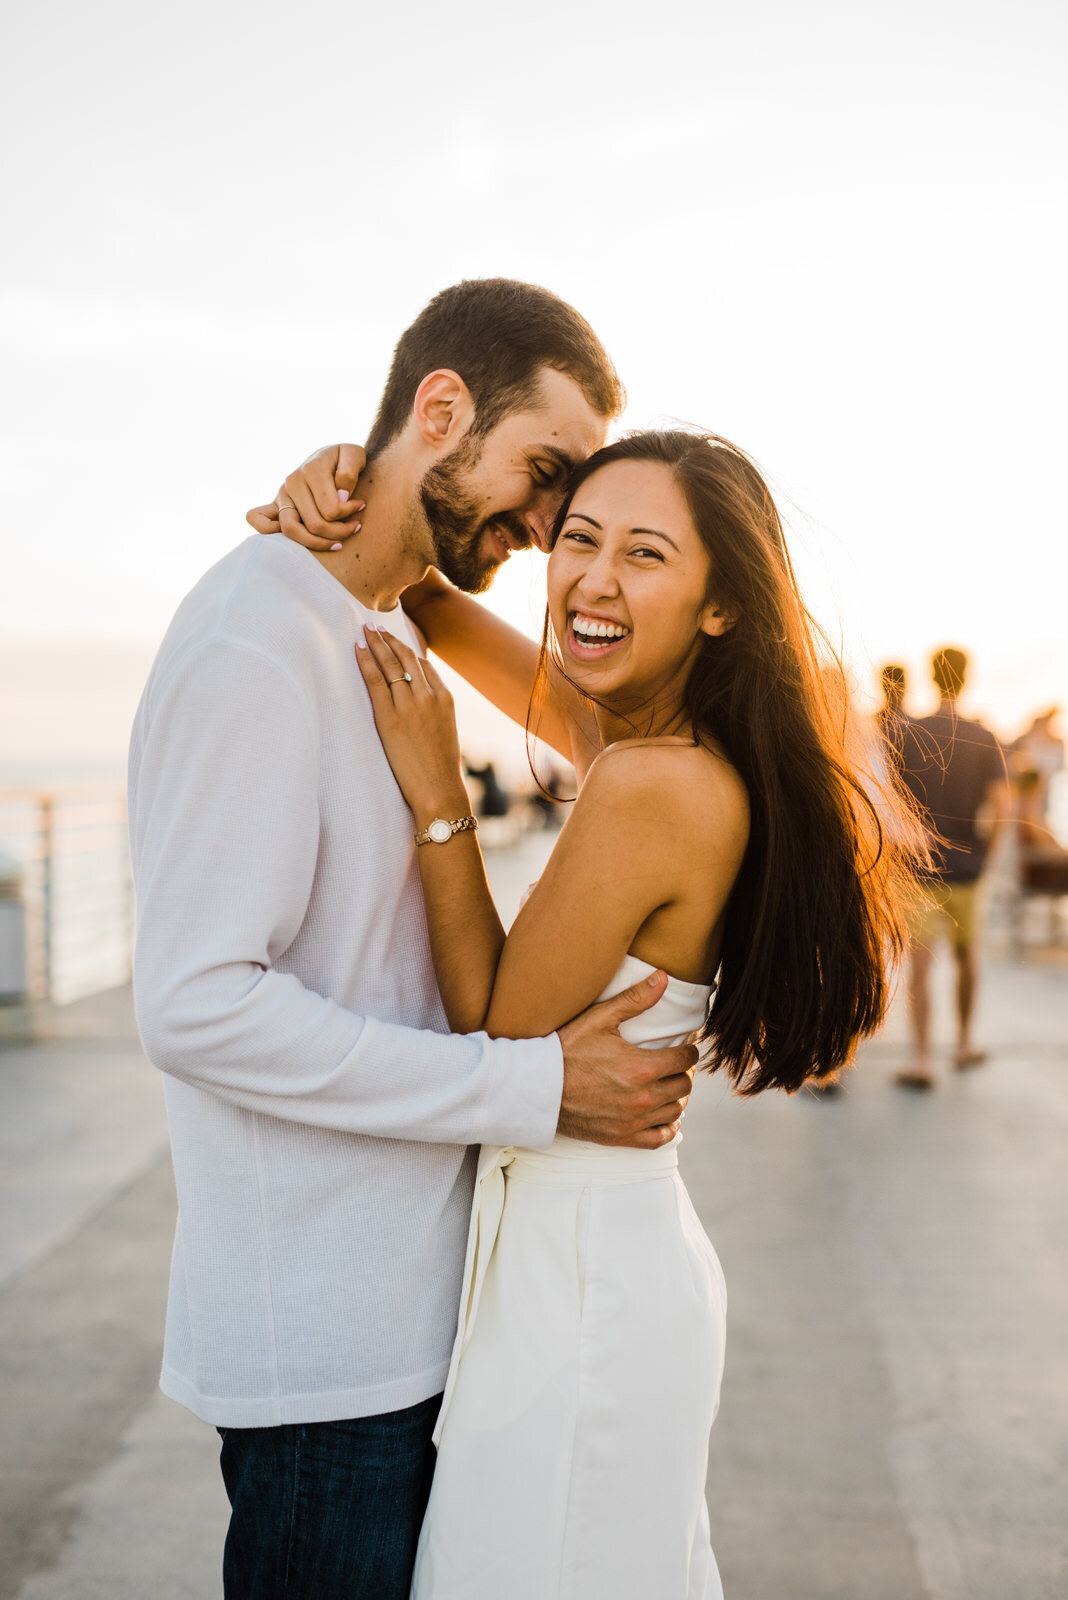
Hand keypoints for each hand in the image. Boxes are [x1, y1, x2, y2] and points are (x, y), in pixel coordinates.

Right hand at [246, 444, 367, 549]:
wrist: (330, 456)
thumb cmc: (344, 459)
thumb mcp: (355, 454)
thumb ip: (350, 471)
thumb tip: (340, 496)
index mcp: (312, 469)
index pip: (331, 509)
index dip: (350, 514)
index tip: (360, 506)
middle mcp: (293, 481)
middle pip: (314, 524)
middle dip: (340, 531)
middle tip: (355, 526)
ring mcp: (282, 494)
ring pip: (291, 530)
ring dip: (317, 543)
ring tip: (337, 543)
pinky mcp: (275, 505)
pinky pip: (259, 520)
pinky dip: (270, 533)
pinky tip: (298, 538)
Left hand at [356, 628, 468, 822]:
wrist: (439, 789)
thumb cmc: (441, 769)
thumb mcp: (445, 734)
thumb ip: (435, 715)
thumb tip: (422, 712)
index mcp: (445, 699)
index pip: (425, 665)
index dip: (407, 650)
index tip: (394, 642)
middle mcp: (429, 696)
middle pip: (407, 657)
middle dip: (390, 639)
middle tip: (375, 626)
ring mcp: (410, 705)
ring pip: (391, 664)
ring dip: (376, 643)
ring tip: (365, 631)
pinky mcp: (390, 717)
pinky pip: (376, 681)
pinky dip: (367, 661)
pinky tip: (358, 649)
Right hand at [557, 970, 696, 1148]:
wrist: (537, 1088)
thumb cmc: (566, 1050)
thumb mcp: (599, 1019)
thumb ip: (635, 999)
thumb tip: (663, 978)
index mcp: (643, 1067)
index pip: (686, 1059)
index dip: (689, 1049)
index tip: (685, 1046)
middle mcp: (643, 1097)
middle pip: (684, 1085)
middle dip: (684, 1071)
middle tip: (676, 1063)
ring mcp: (634, 1120)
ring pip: (676, 1110)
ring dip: (677, 1096)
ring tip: (669, 1084)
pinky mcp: (622, 1136)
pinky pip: (659, 1138)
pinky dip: (668, 1127)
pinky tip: (665, 1116)